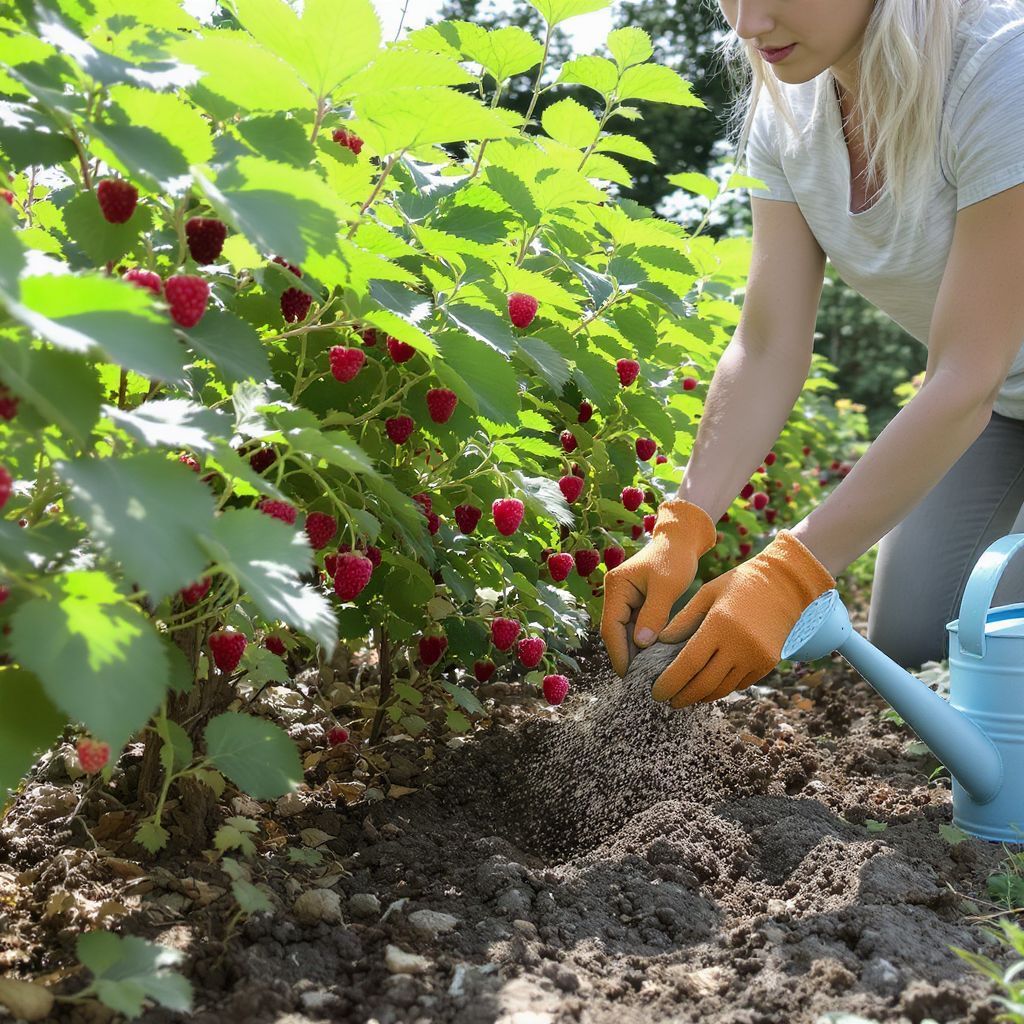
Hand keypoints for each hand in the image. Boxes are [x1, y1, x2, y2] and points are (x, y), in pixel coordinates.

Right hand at [599, 497, 717, 676]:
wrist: (681, 541)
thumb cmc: (674, 558)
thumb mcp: (666, 586)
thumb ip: (653, 614)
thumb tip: (641, 644)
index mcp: (617, 586)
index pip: (611, 626)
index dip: (619, 653)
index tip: (630, 674)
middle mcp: (616, 593)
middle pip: (614, 632)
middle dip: (625, 656)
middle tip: (638, 681)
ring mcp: (624, 599)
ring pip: (624, 632)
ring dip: (633, 652)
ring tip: (646, 675)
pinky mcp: (636, 603)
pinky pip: (635, 628)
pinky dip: (642, 643)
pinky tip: (652, 659)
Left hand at [650, 530, 835, 707]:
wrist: (785, 584)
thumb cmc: (739, 584)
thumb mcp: (706, 593)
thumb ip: (683, 620)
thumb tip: (659, 643)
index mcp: (720, 624)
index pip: (689, 663)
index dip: (670, 682)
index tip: (656, 691)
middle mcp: (740, 645)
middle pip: (704, 683)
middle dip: (682, 696)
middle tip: (666, 699)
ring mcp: (756, 657)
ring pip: (722, 689)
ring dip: (701, 696)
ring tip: (684, 696)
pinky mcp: (768, 664)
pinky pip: (739, 685)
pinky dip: (721, 688)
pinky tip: (708, 685)